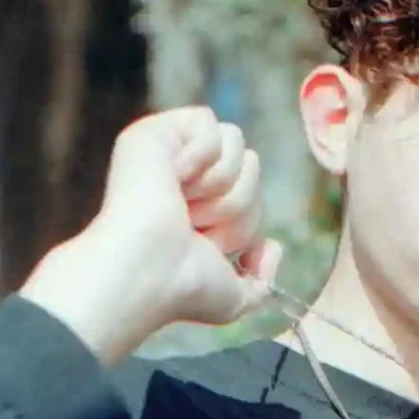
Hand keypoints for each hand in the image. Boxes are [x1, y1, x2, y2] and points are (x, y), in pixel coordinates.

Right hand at [20, 107, 282, 365]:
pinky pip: (207, 121)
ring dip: (221, 184)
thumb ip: (261, 281)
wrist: (146, 271)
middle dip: (236, 204)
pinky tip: (174, 178)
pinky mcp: (153, 132)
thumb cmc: (182, 288)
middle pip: (252, 164)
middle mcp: (185, 180)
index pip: (254, 194)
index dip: (245, 224)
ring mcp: (168, 154)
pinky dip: (200, 154)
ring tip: (184, 206)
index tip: (210, 247)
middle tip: (196, 227)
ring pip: (236, 143)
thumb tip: (272, 247)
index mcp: (201, 210)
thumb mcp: (234, 298)